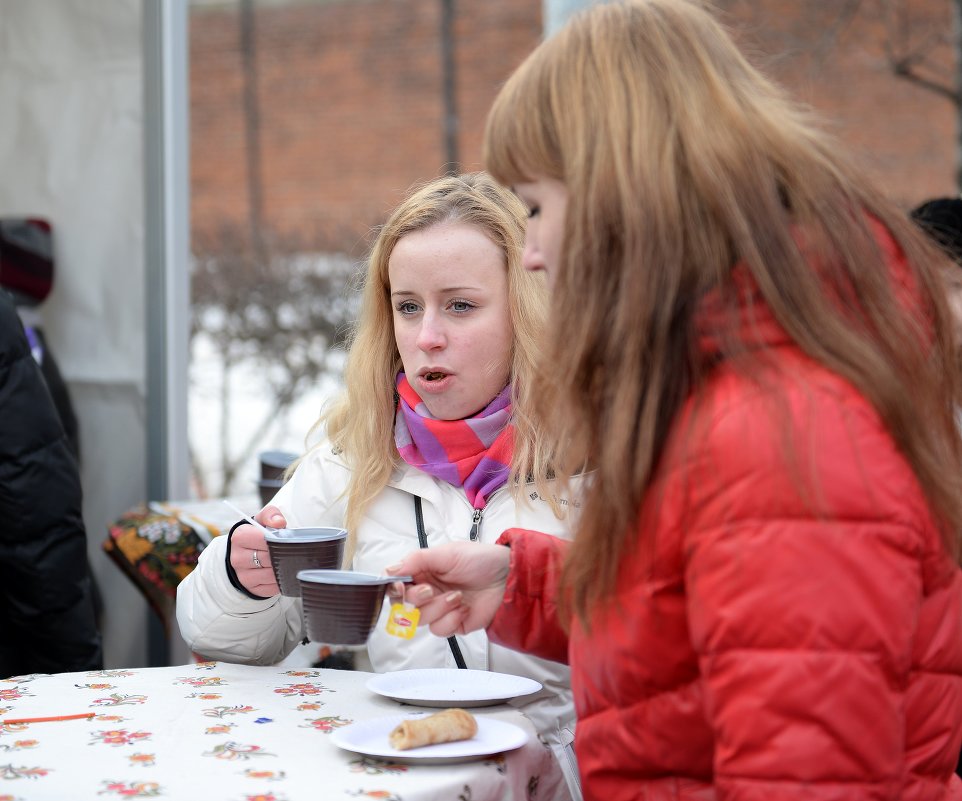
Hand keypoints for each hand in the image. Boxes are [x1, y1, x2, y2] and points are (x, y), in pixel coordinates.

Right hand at [230, 505, 286, 596]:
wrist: (243, 553)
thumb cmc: (256, 534)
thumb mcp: (261, 520)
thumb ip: (271, 514)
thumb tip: (279, 522)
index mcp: (240, 537)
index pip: (265, 539)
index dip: (278, 539)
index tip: (285, 539)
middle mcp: (237, 558)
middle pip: (270, 558)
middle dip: (283, 554)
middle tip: (292, 550)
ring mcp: (243, 576)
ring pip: (272, 575)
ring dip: (283, 568)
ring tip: (288, 560)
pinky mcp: (251, 589)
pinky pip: (272, 588)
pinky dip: (281, 581)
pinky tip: (282, 572)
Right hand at [385, 542, 510, 636]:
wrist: (508, 577)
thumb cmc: (479, 560)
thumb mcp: (446, 554)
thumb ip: (416, 561)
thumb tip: (388, 570)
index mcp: (422, 572)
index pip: (396, 585)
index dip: (394, 589)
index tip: (400, 587)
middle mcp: (428, 591)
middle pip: (403, 606)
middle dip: (416, 599)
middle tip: (431, 589)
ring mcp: (440, 609)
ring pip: (420, 620)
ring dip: (437, 608)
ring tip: (457, 596)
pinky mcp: (453, 624)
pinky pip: (439, 630)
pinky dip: (450, 619)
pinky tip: (464, 608)